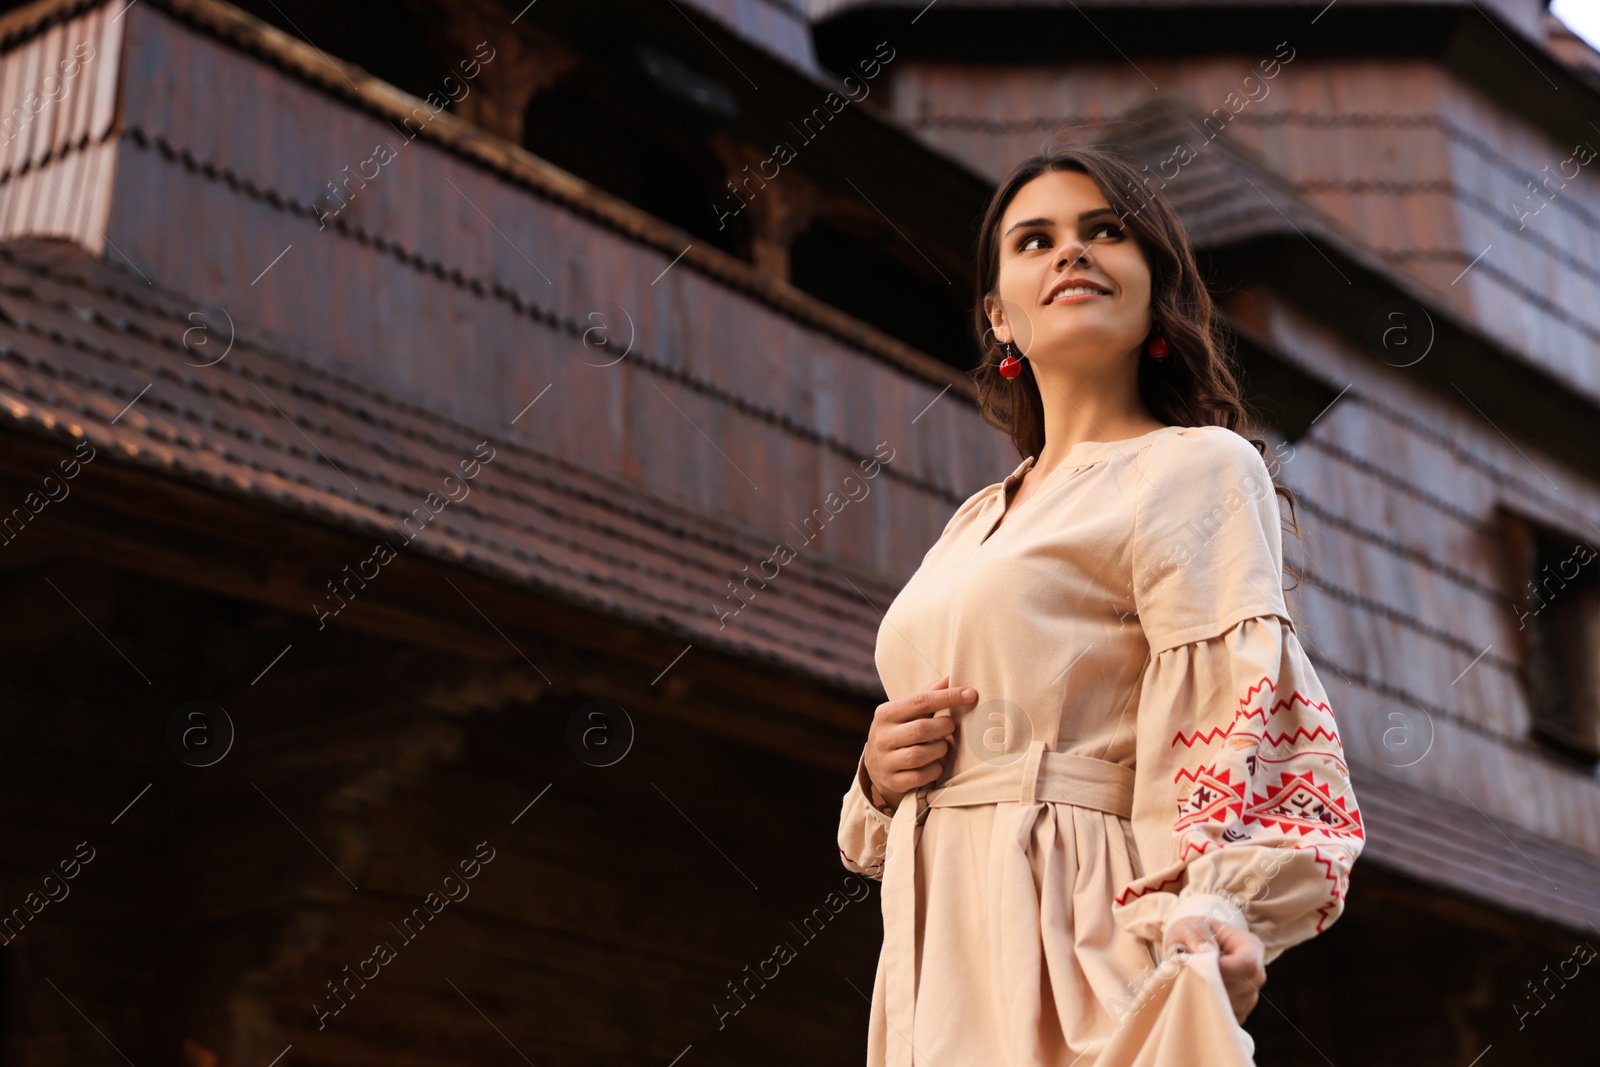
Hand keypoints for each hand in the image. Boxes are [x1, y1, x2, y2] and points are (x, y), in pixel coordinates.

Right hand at [864, 675, 976, 809]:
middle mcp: (882, 736)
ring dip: (940, 750)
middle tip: (951, 726)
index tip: (971, 694)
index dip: (948, 697)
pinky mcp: (893, 781)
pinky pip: (920, 776)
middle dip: (944, 727)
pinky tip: (936, 764)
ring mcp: (886, 760)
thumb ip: (926, 695)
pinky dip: (934, 770)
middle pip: (921, 729)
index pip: (920, 701)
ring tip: (943, 746)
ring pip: (919, 755)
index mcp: (886, 713)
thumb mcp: (905, 713)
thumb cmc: (899, 732)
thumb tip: (949, 678)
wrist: (876, 768)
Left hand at [1163, 915, 1265, 1022]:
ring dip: (1206, 996)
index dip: (1222, 969)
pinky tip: (1197, 992)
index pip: (1246, 965)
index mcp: (1251, 947)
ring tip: (1191, 980)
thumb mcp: (1191, 925)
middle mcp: (1257, 974)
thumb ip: (1196, 935)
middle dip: (1210, 984)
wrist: (1194, 947)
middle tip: (1187, 974)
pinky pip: (1224, 1017)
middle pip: (1238, 988)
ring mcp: (1250, 996)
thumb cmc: (1194, 934)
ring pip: (1230, 1005)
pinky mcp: (1239, 1012)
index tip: (1198, 966)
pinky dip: (1207, 1008)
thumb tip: (1205, 951)